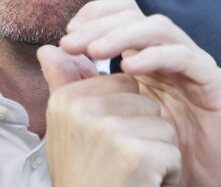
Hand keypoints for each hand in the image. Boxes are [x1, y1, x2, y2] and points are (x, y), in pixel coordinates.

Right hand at [37, 45, 181, 186]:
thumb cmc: (83, 174)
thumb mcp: (66, 128)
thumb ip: (63, 83)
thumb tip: (49, 48)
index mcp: (66, 98)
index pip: (122, 83)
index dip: (126, 114)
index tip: (105, 142)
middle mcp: (81, 108)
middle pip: (145, 101)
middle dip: (144, 131)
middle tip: (119, 160)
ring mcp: (107, 129)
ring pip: (162, 124)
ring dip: (156, 152)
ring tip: (130, 172)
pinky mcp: (133, 153)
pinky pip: (171, 150)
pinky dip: (165, 173)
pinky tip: (141, 183)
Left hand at [57, 0, 220, 186]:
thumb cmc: (151, 149)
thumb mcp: (104, 114)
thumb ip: (75, 83)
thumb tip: (46, 50)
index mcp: (144, 54)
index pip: (120, 13)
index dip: (94, 16)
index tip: (67, 37)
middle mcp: (169, 52)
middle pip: (136, 16)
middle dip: (101, 26)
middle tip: (72, 42)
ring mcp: (194, 65)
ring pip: (160, 29)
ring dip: (123, 35)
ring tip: (94, 51)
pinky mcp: (216, 83)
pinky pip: (188, 58)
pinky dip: (156, 56)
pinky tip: (128, 68)